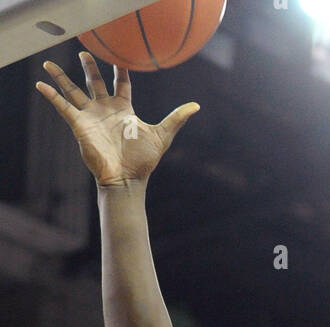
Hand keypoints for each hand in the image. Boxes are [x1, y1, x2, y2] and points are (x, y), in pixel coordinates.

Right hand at [36, 52, 198, 186]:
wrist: (126, 179)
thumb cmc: (143, 162)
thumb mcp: (162, 135)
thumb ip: (176, 119)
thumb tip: (196, 106)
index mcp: (124, 110)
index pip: (121, 84)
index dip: (120, 70)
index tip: (119, 58)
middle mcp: (105, 110)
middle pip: (95, 82)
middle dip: (89, 67)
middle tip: (85, 52)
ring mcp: (91, 117)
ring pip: (73, 90)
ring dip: (61, 76)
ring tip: (49, 63)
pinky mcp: (79, 125)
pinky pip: (62, 107)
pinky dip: (51, 95)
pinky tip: (40, 84)